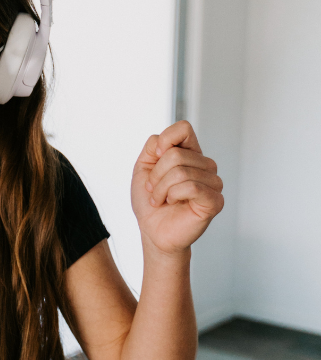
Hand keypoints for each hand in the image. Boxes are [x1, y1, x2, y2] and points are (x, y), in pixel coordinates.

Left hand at [131, 121, 222, 255]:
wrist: (152, 231)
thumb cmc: (150, 202)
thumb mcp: (143, 168)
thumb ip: (153, 147)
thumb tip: (166, 142)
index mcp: (190, 154)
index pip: (184, 128)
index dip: (166, 140)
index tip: (156, 157)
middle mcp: (205, 166)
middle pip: (176, 154)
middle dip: (156, 175)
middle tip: (154, 191)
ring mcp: (213, 183)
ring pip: (182, 172)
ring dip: (162, 188)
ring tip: (161, 199)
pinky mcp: (215, 200)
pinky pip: (191, 187)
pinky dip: (173, 195)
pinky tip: (172, 203)